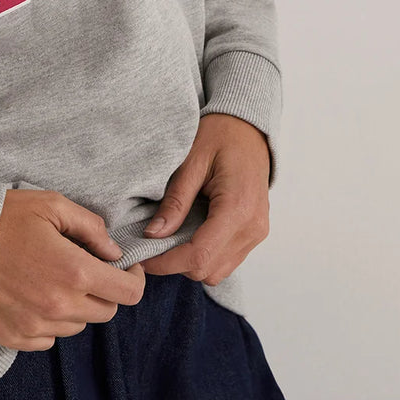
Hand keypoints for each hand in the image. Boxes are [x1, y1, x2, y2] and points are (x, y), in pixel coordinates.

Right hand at [0, 188, 145, 350]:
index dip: (133, 279)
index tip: (123, 267)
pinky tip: (33, 296)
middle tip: (86, 268)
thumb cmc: (2, 217)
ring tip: (53, 278)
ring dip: (76, 306)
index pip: (128, 293)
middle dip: (104, 290)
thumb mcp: (52, 205)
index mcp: (75, 272)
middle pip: (106, 312)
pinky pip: (49, 338)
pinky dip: (49, 322)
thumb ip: (91, 228)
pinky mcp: (14, 338)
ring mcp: (36, 326)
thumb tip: (114, 253)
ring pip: (78, 326)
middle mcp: (60, 306)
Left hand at [139, 113, 270, 286]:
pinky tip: (190, 234)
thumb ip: (175, 201)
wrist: (249, 128)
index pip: (199, 255)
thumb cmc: (221, 136)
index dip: (166, 263)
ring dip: (190, 262)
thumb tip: (153, 234)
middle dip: (175, 263)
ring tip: (170, 239)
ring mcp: (257, 233)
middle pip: (207, 270)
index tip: (142, 258)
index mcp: (238, 208)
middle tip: (151, 246)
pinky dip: (205, 256)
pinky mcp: (255, 233)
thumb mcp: (192, 162)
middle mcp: (252, 227)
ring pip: (217, 272)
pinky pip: (227, 260)